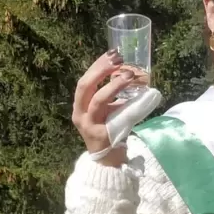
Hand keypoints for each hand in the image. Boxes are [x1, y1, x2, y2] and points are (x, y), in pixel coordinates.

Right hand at [72, 49, 132, 165]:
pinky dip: (123, 106)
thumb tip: (132, 74)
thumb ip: (113, 95)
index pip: (85, 80)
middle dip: (101, 71)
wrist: (108, 160)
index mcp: (80, 104)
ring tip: (129, 75)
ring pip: (98, 101)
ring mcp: (88, 125)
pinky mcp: (100, 135)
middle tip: (118, 60)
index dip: (97, 65)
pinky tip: (133, 98)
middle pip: (85, 86)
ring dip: (114, 86)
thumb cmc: (109, 131)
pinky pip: (112, 117)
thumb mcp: (108, 110)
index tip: (112, 53)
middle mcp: (80, 113)